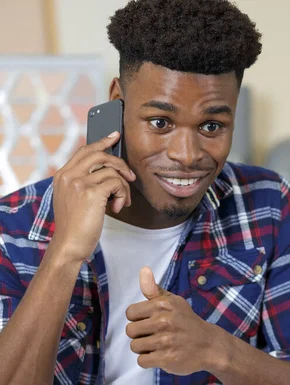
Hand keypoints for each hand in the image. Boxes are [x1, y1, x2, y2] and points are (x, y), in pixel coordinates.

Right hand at [51, 132, 135, 263]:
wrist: (69, 245)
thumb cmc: (74, 228)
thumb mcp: (72, 200)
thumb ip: (82, 184)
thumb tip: (107, 173)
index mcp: (63, 176)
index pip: (84, 151)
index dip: (101, 142)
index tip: (114, 137)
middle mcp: (69, 176)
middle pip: (100, 154)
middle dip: (120, 163)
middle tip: (130, 177)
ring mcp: (79, 183)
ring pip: (112, 171)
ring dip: (124, 188)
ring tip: (122, 202)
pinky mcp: (92, 193)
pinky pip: (117, 183)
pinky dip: (123, 196)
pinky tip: (117, 208)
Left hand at [125, 267, 214, 374]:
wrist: (210, 345)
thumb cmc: (186, 322)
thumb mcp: (173, 301)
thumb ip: (153, 289)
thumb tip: (143, 269)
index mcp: (163, 305)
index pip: (130, 313)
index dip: (138, 319)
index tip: (150, 322)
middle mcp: (163, 321)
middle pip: (130, 331)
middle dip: (140, 335)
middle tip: (155, 335)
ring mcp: (165, 341)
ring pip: (134, 346)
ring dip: (144, 348)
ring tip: (158, 346)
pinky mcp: (166, 358)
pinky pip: (142, 361)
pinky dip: (148, 360)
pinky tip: (160, 355)